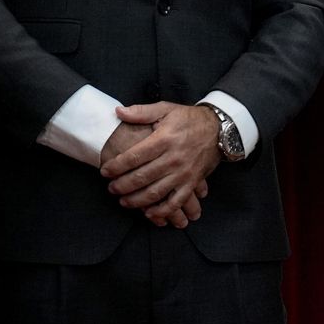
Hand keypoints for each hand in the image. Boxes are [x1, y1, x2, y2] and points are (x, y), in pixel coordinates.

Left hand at [100, 102, 219, 228]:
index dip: (117, 166)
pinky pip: (176, 201)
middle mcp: (173, 158)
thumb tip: (118, 111)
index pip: (134, 156)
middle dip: (123, 186)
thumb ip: (141, 112)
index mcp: (164, 139)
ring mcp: (183, 173)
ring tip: (123, 202)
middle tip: (111, 189)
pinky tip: (149, 213)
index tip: (105, 171)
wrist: (219, 130)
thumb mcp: (166, 109)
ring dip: (137, 200)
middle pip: (142, 177)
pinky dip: (162, 211)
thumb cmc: (189, 119)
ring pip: (156, 192)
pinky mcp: (192, 183)